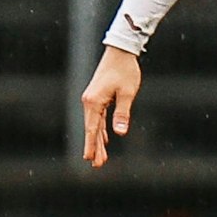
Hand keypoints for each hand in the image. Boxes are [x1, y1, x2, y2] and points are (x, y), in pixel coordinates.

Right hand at [81, 46, 142, 166]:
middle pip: (91, 129)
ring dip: (97, 140)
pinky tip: (103, 139)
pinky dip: (100, 129)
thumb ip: (123, 113)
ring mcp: (92, 99)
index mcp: (94, 102)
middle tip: (97, 165)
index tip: (90, 159)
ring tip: (100, 157)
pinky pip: (97, 118)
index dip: (92, 145)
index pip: (92, 129)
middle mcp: (88, 102)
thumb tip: (119, 133)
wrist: (120, 51)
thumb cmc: (125, 71)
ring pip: (94, 124)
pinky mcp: (97, 97)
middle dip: (95, 147)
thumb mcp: (127, 93)